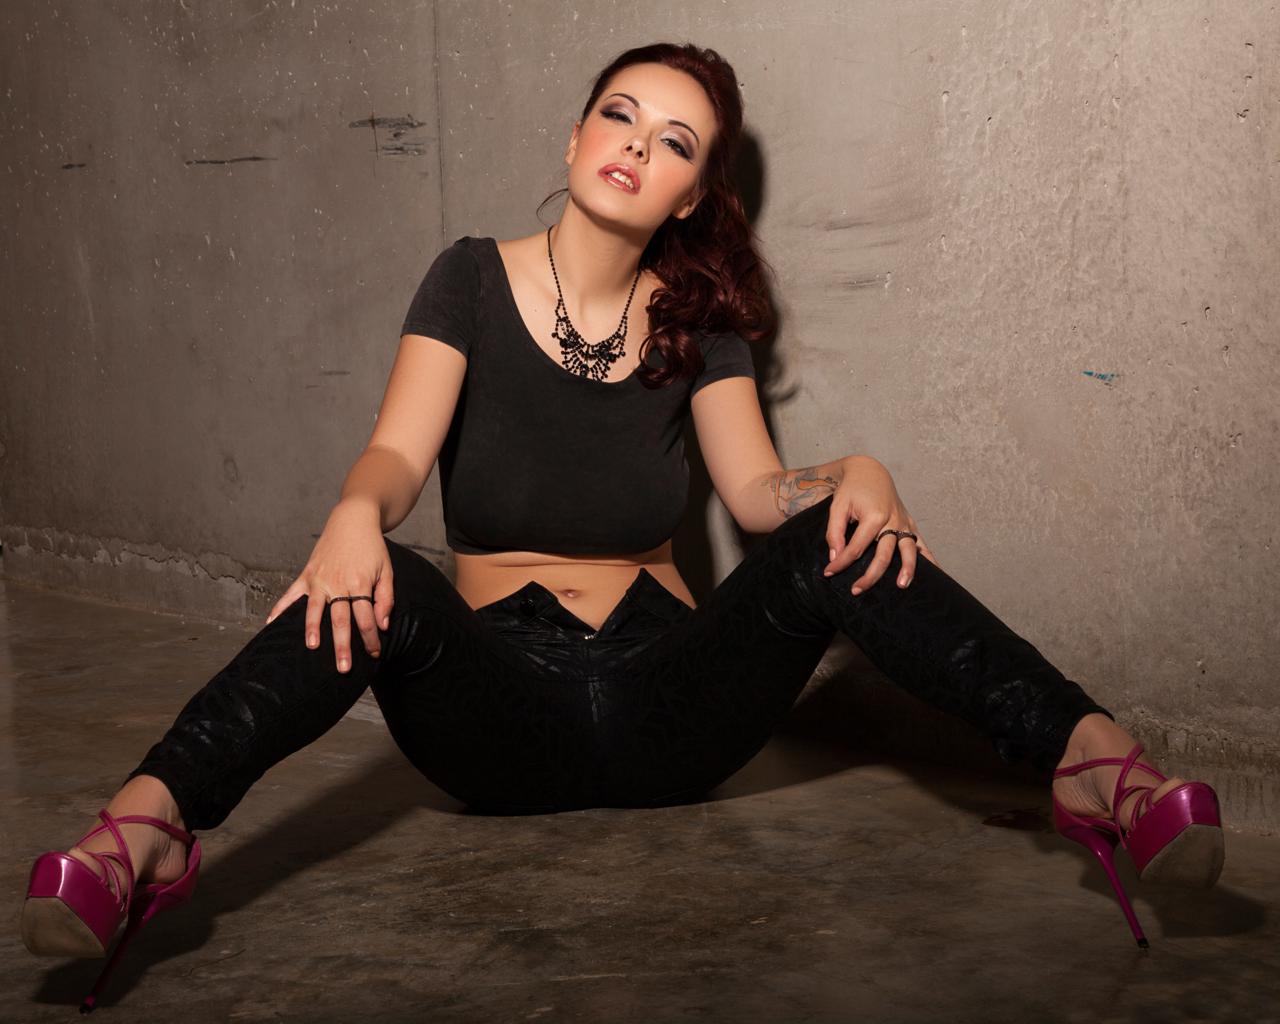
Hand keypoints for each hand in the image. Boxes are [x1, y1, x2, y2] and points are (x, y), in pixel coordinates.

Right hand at [264, 500, 393, 672]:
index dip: (371, 637)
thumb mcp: (386, 571)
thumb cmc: (372, 548)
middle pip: (340, 619)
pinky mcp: (307, 574)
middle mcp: (338, 582)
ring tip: (312, 647)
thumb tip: (383, 624)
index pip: (366, 617)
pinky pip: (291, 594)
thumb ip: (386, 598)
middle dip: (343, 645)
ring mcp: (320, 578)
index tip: (374, 653)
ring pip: (315, 609)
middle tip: (344, 667)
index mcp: (360, 582)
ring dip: (312, 629)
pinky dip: (280, 608)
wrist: (353, 520)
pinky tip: (270, 623)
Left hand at [821, 456, 939, 594]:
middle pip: (883, 555)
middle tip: (856, 590)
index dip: (841, 563)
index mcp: (874, 516)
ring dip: (907, 569)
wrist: (869, 471)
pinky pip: (921, 544)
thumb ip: (834, 532)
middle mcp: (892, 520)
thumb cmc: (851, 489)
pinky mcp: (909, 523)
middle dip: (870, 576)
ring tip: (902, 586)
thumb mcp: (837, 506)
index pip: (855, 548)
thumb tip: (835, 556)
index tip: (829, 572)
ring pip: (908, 551)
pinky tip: (936, 574)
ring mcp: (903, 523)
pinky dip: (929, 559)